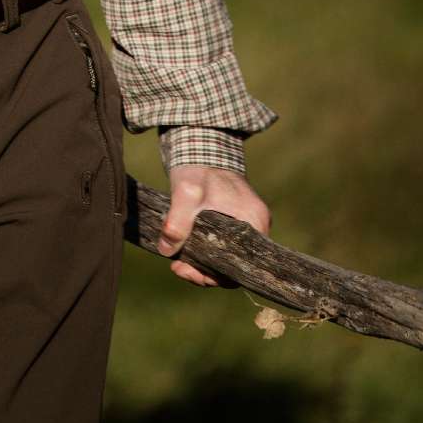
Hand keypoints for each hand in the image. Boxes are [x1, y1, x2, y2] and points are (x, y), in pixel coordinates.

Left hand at [157, 165, 270, 286]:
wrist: (199, 146)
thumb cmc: (198, 168)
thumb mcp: (186, 193)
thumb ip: (178, 222)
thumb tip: (167, 250)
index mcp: (254, 220)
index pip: (242, 264)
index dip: (215, 275)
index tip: (190, 271)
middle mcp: (255, 225)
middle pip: (233, 263)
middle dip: (204, 272)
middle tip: (178, 269)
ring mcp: (244, 222)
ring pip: (225, 256)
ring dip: (201, 263)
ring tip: (177, 262)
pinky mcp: (231, 220)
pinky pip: (220, 245)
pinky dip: (202, 251)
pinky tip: (182, 251)